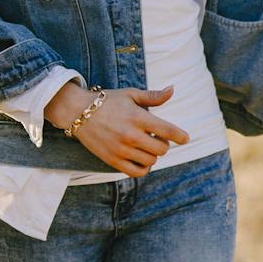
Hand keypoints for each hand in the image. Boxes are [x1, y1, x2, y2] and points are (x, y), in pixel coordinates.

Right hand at [45, 82, 188, 177]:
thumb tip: (173, 89)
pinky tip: (142, 159)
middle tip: (156, 137)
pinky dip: (144, 168)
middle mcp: (130, 135)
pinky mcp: (112, 159)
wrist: (77, 112)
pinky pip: (136, 172)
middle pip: (162, 149)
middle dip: (163, 143)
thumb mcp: (130, 94)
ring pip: (151, 160)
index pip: (169, 131)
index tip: (184, 138)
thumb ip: (153, 96)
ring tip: (145, 145)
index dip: (181, 136)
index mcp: (138, 117)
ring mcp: (121, 149)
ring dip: (153, 154)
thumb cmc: (107, 101)